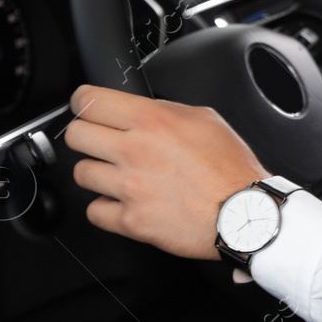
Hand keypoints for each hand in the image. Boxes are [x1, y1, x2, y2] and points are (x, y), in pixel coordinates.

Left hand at [65, 83, 270, 259]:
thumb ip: (166, 110)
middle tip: (104, 144)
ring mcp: (129, 188)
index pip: (88, 101)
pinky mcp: (131, 221)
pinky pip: (94, 211)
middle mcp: (135, 152)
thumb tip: (142, 109)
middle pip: (75, 136)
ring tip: (121, 177)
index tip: (88, 109)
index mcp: (152, 121)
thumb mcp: (206, 119)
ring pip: (81, 174)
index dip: (85, 103)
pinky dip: (107, 208)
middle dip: (88, 138)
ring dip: (98, 175)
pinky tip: (125, 202)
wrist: (245, 214)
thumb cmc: (231, 169)